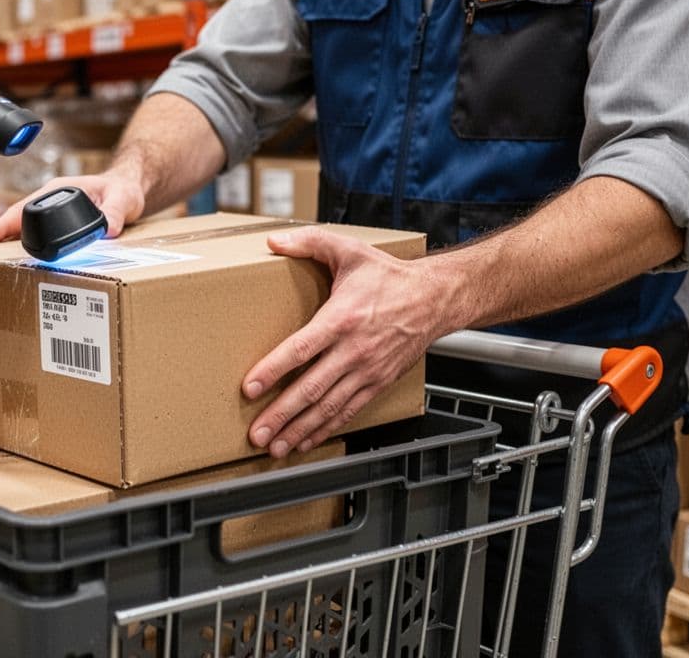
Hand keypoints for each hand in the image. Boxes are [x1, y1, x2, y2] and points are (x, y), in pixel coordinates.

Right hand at [0, 168, 146, 242]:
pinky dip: (23, 243)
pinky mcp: (58, 221)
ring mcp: (52, 209)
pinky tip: (16, 259)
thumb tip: (108, 229)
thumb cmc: (124, 188)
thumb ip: (116, 211)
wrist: (128, 187)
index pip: (23, 207)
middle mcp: (50, 199)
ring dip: (8, 241)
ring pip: (24, 226)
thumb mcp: (123, 198)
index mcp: (58, 190)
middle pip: (17, 218)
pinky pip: (36, 232)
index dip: (2, 224)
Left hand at [243, 227, 458, 456]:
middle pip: (311, 388)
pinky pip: (348, 411)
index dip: (273, 370)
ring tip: (275, 447)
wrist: (437, 298)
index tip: (250, 387)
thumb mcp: (349, 250)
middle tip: (256, 432)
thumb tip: (273, 240)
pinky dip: (326, 429)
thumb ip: (309, 243)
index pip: (301, 349)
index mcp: (342, 318)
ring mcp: (367, 370)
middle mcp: (354, 350)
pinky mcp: (378, 382)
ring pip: (328, 407)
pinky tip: (306, 441)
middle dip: (281, 413)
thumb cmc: (390, 276)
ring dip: (300, 429)